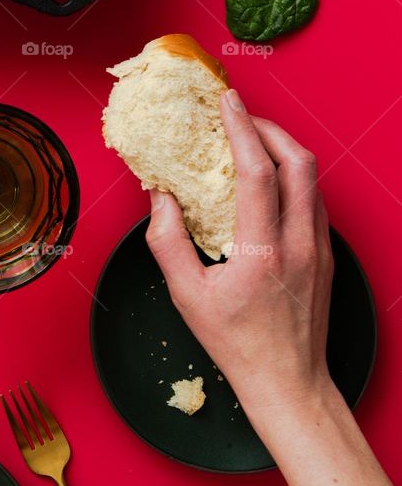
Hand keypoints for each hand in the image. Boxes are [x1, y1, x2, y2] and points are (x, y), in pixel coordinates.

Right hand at [145, 88, 335, 424]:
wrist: (288, 383)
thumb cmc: (236, 344)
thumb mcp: (186, 296)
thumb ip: (166, 241)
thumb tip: (159, 195)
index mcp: (262, 252)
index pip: (258, 172)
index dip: (241, 129)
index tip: (227, 103)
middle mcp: (299, 243)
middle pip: (297, 161)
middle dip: (268, 127)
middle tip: (239, 115)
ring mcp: (319, 247)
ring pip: (311, 177)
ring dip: (282, 149)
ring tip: (250, 140)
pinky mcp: (326, 253)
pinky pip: (314, 198)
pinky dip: (292, 176)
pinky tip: (267, 179)